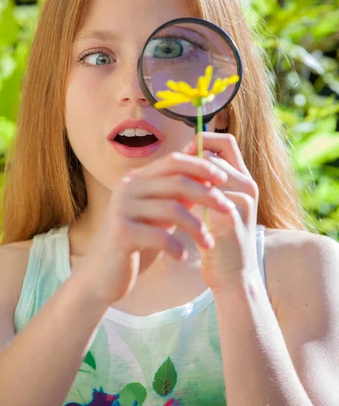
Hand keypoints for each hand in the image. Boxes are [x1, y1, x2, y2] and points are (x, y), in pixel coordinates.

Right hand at [81, 151, 233, 305]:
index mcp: (137, 178)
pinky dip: (176, 246)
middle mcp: (127, 187)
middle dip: (207, 194)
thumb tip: (211, 178)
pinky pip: (159, 235)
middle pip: (176, 181)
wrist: (104, 274)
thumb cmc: (137, 242)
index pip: (173, 160)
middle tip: (227, 210)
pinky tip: (182, 256)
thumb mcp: (160, 215)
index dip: (201, 166)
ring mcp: (122, 208)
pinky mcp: (121, 232)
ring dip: (197, 226)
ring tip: (209, 242)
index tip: (224, 178)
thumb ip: (178, 196)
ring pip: (172, 208)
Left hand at [183, 132, 259, 293]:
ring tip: (170, 191)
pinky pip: (205, 197)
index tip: (183, 155)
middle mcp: (248, 186)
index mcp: (244, 179)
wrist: (232, 277)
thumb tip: (184, 158)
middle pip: (214, 155)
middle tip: (170, 173)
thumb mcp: (215, 205)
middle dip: (189, 162)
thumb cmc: (219, 240)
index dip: (202, 142)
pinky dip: (187, 200)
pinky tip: (173, 208)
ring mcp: (242, 201)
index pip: (226, 142)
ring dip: (186, 180)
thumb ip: (207, 182)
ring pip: (208, 174)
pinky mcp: (232, 218)